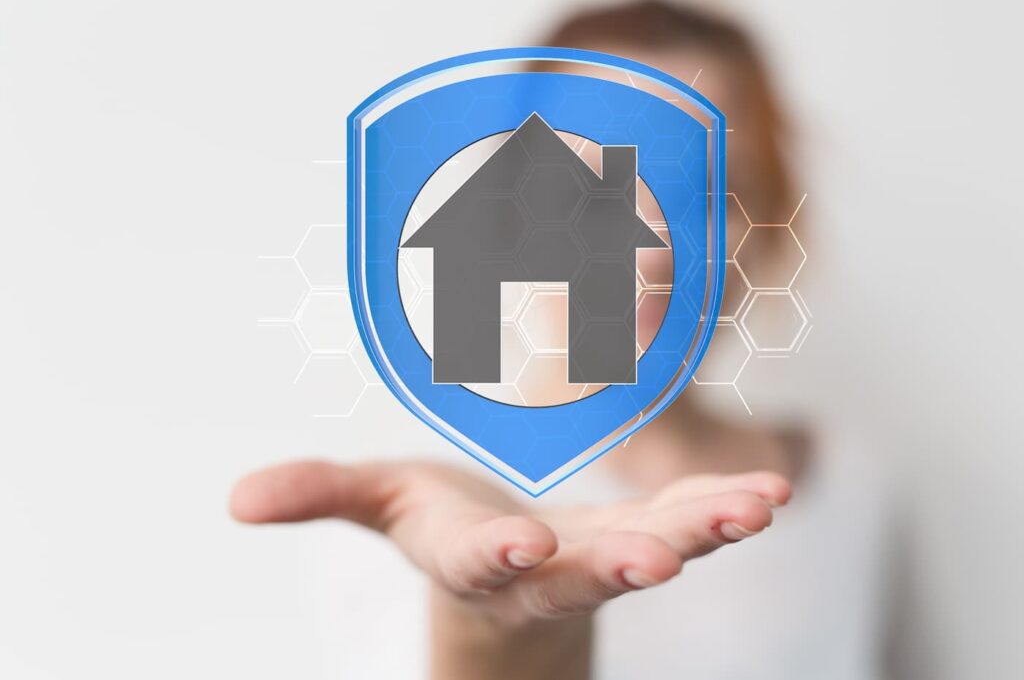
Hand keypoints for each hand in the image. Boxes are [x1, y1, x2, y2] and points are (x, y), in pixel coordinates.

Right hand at [229, 459, 789, 626]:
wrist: (510, 575)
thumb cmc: (442, 533)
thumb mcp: (379, 507)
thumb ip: (319, 498)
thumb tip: (237, 499)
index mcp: (475, 560)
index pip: (481, 564)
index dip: (496, 555)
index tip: (520, 543)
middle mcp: (545, 572)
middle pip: (583, 574)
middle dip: (618, 563)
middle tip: (658, 557)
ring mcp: (602, 560)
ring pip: (654, 550)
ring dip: (703, 532)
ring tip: (753, 509)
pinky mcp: (643, 538)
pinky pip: (688, 527)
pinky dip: (727, 513)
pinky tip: (773, 494)